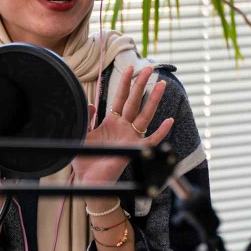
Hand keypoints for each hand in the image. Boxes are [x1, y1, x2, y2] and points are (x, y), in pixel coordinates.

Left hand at [74, 65, 174, 184]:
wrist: (89, 182)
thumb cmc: (85, 160)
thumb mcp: (82, 135)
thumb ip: (87, 118)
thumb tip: (90, 103)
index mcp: (111, 122)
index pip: (120, 98)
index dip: (125, 83)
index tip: (130, 68)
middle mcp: (124, 127)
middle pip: (135, 101)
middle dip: (142, 84)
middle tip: (150, 68)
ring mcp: (131, 138)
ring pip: (145, 115)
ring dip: (154, 100)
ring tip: (161, 85)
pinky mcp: (135, 150)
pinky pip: (151, 140)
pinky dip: (161, 132)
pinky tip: (169, 121)